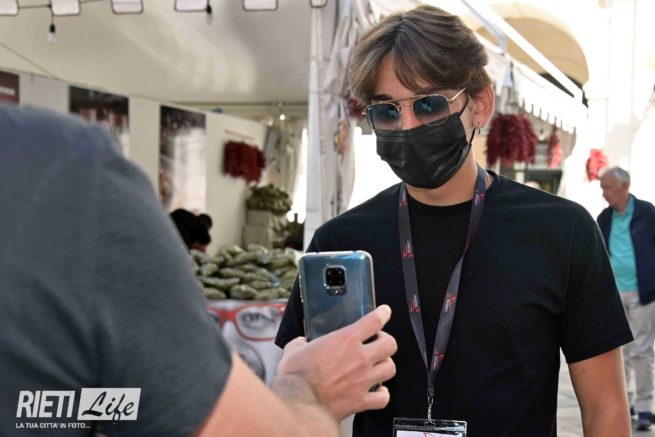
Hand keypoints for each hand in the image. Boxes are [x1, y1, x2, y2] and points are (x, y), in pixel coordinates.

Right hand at [274, 305, 396, 419]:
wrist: (300, 404)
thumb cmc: (296, 376)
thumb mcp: (294, 349)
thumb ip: (301, 343)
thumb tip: (301, 343)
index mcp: (345, 340)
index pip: (374, 321)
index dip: (383, 314)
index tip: (385, 312)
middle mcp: (360, 358)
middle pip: (390, 344)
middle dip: (386, 341)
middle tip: (378, 343)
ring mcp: (363, 380)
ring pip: (390, 368)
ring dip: (385, 365)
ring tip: (377, 366)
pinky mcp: (361, 400)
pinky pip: (383, 398)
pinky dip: (382, 394)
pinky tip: (378, 391)